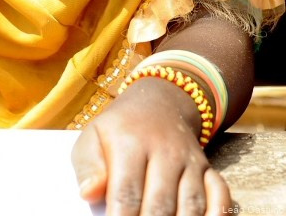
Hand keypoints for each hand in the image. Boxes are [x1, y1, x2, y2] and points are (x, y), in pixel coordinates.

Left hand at [71, 77, 231, 215]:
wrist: (157, 104)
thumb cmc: (118, 130)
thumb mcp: (93, 137)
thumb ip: (88, 166)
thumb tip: (89, 193)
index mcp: (130, 143)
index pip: (127, 193)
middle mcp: (165, 151)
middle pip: (160, 205)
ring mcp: (190, 161)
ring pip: (192, 205)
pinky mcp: (208, 169)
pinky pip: (221, 195)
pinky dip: (218, 215)